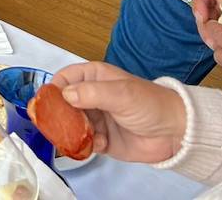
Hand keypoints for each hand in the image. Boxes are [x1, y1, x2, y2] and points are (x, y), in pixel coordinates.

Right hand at [52, 62, 186, 164]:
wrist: (175, 133)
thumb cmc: (149, 104)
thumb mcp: (120, 93)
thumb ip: (91, 93)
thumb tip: (64, 95)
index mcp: (94, 78)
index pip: (65, 78)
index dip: (54, 88)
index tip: (47, 102)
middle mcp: (91, 97)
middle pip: (63, 104)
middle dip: (59, 114)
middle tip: (58, 124)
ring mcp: (96, 119)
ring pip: (71, 124)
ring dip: (74, 131)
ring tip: (83, 136)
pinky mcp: (102, 139)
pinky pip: (85, 142)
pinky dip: (87, 144)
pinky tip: (101, 144)